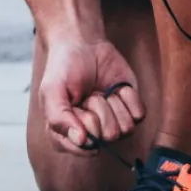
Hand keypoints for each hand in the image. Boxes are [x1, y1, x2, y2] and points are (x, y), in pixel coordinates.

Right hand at [36, 37, 144, 156]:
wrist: (83, 44)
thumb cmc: (64, 68)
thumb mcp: (52, 91)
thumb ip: (58, 118)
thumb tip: (81, 141)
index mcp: (68, 135)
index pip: (84, 147)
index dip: (83, 125)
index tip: (76, 105)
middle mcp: (92, 134)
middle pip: (107, 137)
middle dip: (98, 109)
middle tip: (88, 94)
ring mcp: (113, 123)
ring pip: (125, 129)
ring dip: (113, 103)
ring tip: (100, 91)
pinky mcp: (130, 110)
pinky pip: (138, 115)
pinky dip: (128, 97)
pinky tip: (116, 88)